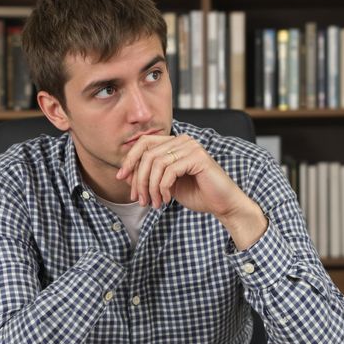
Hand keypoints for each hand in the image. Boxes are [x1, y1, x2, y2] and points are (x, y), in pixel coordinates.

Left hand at [115, 134, 267, 249]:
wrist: (222, 204)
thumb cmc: (197, 193)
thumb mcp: (165, 185)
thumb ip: (148, 176)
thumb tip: (124, 173)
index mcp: (175, 143)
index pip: (144, 143)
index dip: (130, 159)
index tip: (120, 178)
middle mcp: (182, 140)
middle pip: (147, 154)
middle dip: (139, 179)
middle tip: (139, 199)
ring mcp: (191, 147)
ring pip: (156, 163)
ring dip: (150, 187)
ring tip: (153, 203)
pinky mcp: (198, 157)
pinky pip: (169, 171)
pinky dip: (162, 188)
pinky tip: (166, 199)